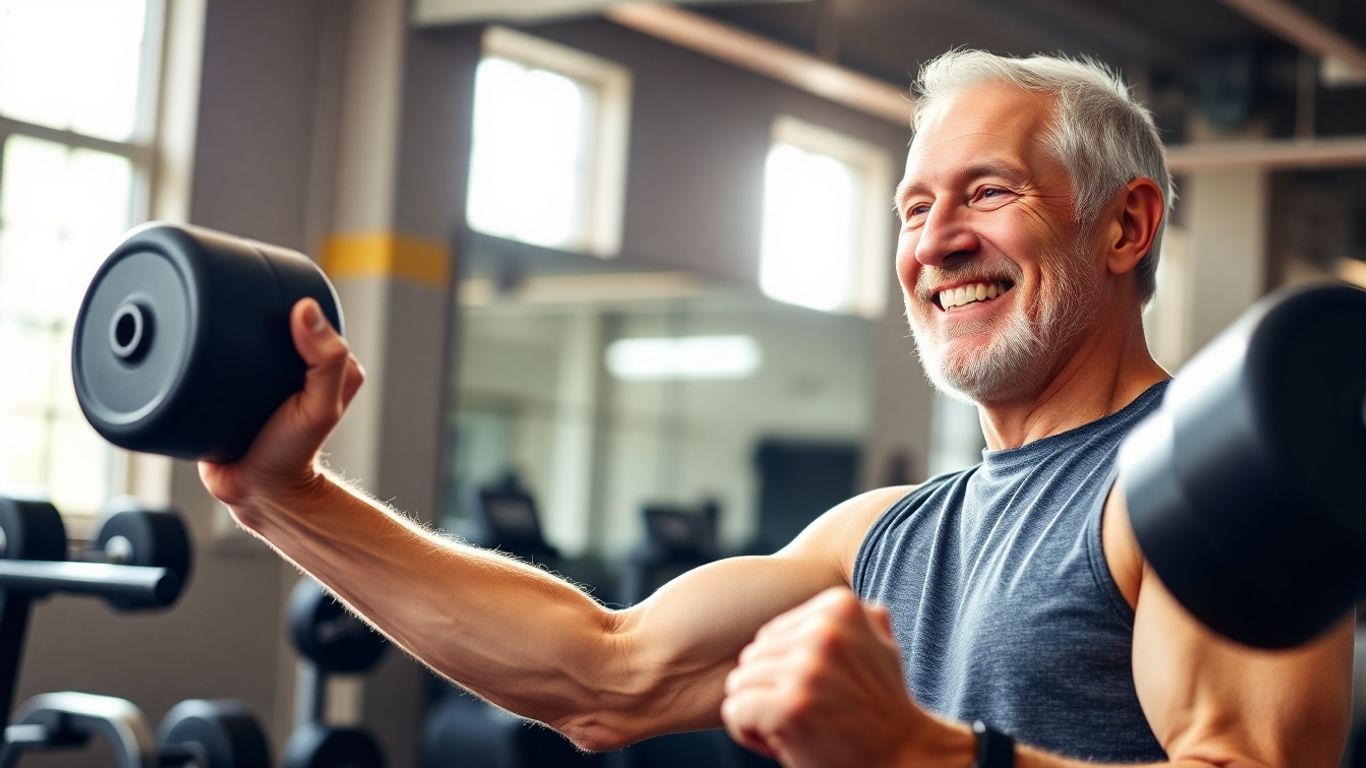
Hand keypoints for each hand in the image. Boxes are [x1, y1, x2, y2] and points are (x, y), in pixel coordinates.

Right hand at [199, 298, 364, 516]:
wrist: (256, 494)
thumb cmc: (294, 454)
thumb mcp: (320, 407)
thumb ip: (327, 363)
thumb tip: (305, 308)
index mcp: (313, 358)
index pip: (298, 309)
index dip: (280, 291)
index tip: (259, 279)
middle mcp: (280, 364)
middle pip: (255, 319)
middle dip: (236, 304)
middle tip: (216, 300)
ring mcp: (246, 377)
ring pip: (226, 339)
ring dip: (209, 327)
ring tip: (192, 316)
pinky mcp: (215, 392)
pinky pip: (202, 365)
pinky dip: (189, 354)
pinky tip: (177, 343)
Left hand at [721, 588, 952, 767]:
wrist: (904, 757)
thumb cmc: (881, 707)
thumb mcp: (879, 645)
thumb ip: (855, 618)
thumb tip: (837, 594)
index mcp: (841, 607)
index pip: (770, 634)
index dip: (786, 669)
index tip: (819, 690)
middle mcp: (823, 631)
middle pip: (751, 657)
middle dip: (770, 691)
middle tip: (810, 713)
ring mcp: (806, 668)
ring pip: (740, 683)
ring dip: (760, 713)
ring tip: (801, 726)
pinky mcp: (789, 705)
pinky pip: (734, 711)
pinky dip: (749, 733)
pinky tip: (783, 742)